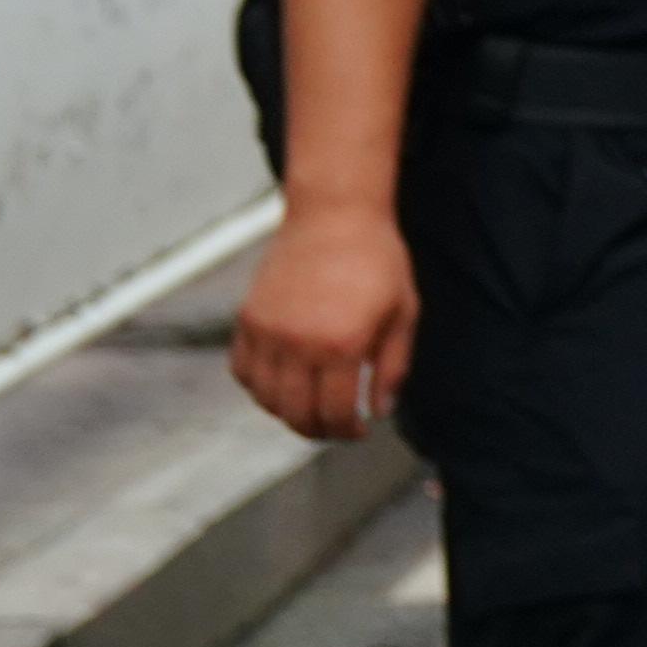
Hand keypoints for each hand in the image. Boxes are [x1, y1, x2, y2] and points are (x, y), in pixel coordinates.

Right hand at [229, 199, 411, 440]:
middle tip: (334, 429)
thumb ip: (393, 366)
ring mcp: (266, 331)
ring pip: (264, 397)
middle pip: (295, 412)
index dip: (345, 430)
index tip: (357, 431)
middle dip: (316, 430)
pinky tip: (281, 386)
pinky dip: (257, 388)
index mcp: (342, 344)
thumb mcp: (404, 311)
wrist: (335, 215)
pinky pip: (242, 371)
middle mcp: (298, 343)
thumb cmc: (378, 260)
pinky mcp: (247, 319)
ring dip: (286, 413)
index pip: (334, 410)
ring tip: (310, 411)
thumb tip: (378, 411)